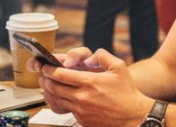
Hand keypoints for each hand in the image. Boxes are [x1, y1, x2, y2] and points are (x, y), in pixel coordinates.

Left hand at [36, 49, 154, 126]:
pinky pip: (65, 110)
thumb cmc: (126, 92)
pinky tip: (59, 98)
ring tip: (47, 86)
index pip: (60, 74)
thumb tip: (89, 57)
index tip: (45, 66)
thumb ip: (102, 56)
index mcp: (89, 82)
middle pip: (54, 87)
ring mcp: (80, 110)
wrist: (133, 116)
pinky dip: (59, 103)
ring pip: (56, 100)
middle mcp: (82, 97)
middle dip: (45, 80)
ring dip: (49, 92)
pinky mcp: (81, 119)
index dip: (49, 69)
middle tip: (42, 75)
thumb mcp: (119, 67)